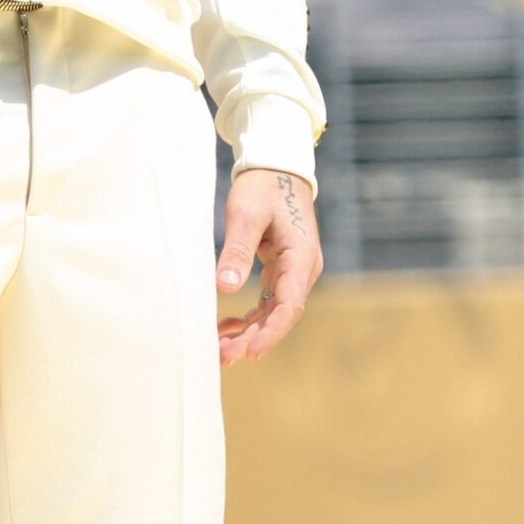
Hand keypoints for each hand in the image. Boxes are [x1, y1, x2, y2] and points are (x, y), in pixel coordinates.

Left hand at [216, 166, 323, 363]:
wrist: (275, 166)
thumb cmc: (262, 186)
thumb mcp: (246, 216)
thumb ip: (238, 251)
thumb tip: (227, 288)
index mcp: (302, 258)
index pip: (290, 306)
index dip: (271, 333)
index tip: (250, 352)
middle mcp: (303, 269)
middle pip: (281, 314)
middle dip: (253, 338)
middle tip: (223, 357)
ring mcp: (293, 271)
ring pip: (273, 311)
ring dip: (249, 331)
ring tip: (220, 349)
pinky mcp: (281, 269)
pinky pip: (268, 300)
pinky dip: (249, 316)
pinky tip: (226, 327)